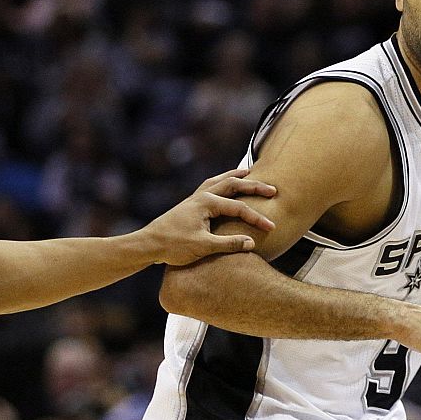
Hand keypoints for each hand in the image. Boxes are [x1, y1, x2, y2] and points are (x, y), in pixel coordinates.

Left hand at [144, 169, 276, 264]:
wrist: (149, 244)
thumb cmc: (173, 245)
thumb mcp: (203, 246)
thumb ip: (229, 244)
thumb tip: (251, 242)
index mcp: (206, 203)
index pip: (239, 208)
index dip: (257, 218)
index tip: (271, 227)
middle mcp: (201, 196)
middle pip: (232, 184)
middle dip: (253, 186)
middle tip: (272, 189)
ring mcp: (195, 198)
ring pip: (219, 181)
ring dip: (235, 177)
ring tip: (249, 173)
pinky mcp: (190, 204)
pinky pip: (210, 186)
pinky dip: (222, 182)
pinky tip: (224, 186)